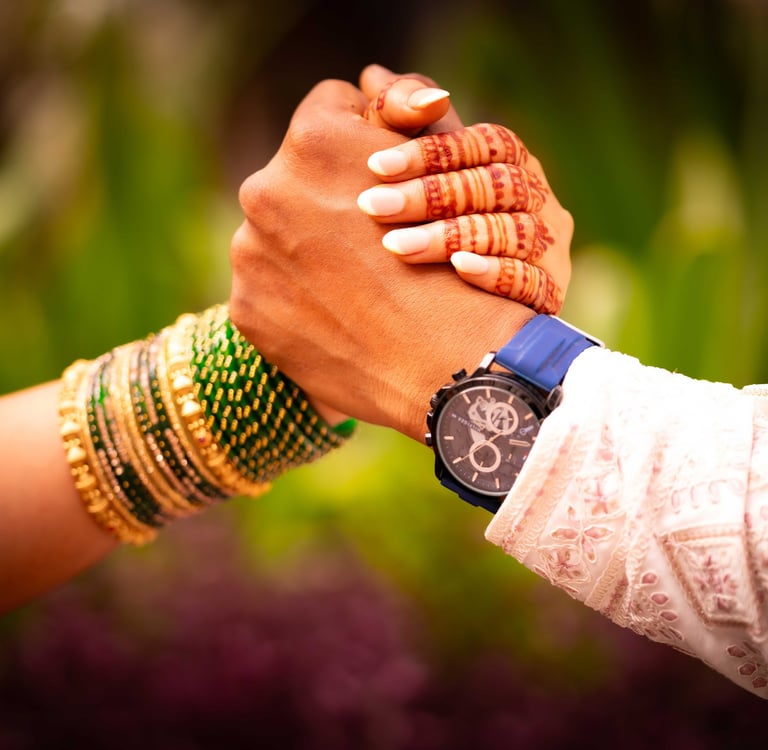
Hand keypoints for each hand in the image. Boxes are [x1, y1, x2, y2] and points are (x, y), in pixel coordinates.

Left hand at [229, 78, 533, 441]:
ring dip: (304, 251)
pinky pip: (267, 287)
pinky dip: (294, 297)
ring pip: (276, 235)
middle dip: (324, 199)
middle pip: (294, 178)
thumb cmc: (457, 266)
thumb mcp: (443, 172)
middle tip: (368, 241)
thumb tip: (372, 81)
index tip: (382, 177)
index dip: (360, 142)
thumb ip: (401, 118)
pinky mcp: (246, 309)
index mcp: (314, 140)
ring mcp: (249, 255)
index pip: (328, 110)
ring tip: (353, 287)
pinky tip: (335, 316)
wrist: (449, 368)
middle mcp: (265, 190)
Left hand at [358, 124, 571, 313]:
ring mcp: (550, 246)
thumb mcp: (421, 170)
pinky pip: (530, 281)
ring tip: (396, 246)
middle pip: (493, 187)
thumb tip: (372, 76)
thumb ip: (402, 124)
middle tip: (373, 207)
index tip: (375, 164)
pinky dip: (494, 272)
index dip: (431, 151)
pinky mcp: (549, 291)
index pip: (484, 143)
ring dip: (451, 236)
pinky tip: (457, 271)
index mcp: (513, 162)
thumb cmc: (436, 223)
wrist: (463, 308)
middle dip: (429, 196)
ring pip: (509, 233)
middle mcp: (538, 198)